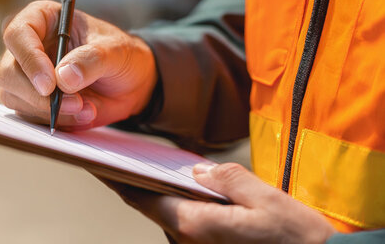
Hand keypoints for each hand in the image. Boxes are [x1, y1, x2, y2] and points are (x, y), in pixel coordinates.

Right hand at [0, 0, 156, 130]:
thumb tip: (63, 78)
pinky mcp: (32, 102)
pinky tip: (84, 114)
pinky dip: (56, 121)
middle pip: (8, 71)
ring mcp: (26, 76)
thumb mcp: (115, 50)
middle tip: (74, 102)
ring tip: (86, 108)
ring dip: (49, 111)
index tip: (49, 83)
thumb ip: (91, 60)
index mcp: (42, 19)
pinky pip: (30, 117)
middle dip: (38, 94)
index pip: (18, 34)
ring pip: (14, 97)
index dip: (29, 59)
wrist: (131, 83)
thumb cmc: (120, 55)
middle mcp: (28, 47)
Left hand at [100, 163, 336, 243]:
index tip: (96, 162)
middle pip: (149, 206)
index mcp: (195, 226)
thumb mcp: (265, 199)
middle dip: (131, 181)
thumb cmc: (295, 238)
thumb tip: (198, 171)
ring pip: (164, 215)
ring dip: (151, 192)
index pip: (141, 198)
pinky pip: (181, 222)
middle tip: (114, 157)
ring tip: (141, 164)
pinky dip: (171, 203)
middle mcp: (189, 241)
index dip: (116, 178)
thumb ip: (227, 178)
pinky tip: (176, 186)